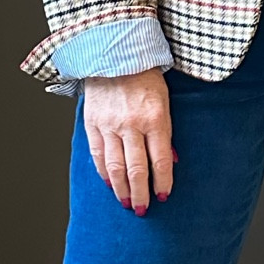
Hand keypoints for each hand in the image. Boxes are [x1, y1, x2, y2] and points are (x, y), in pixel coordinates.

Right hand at [82, 68, 173, 212]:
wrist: (115, 54)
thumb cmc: (145, 77)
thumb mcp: (165, 102)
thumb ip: (166, 132)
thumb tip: (171, 161)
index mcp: (154, 118)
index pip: (161, 160)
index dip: (163, 182)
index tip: (164, 196)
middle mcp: (131, 124)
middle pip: (136, 169)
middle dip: (140, 193)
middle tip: (142, 209)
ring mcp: (109, 125)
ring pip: (115, 166)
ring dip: (121, 189)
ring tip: (126, 202)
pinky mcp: (92, 123)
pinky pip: (97, 154)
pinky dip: (103, 172)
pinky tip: (109, 183)